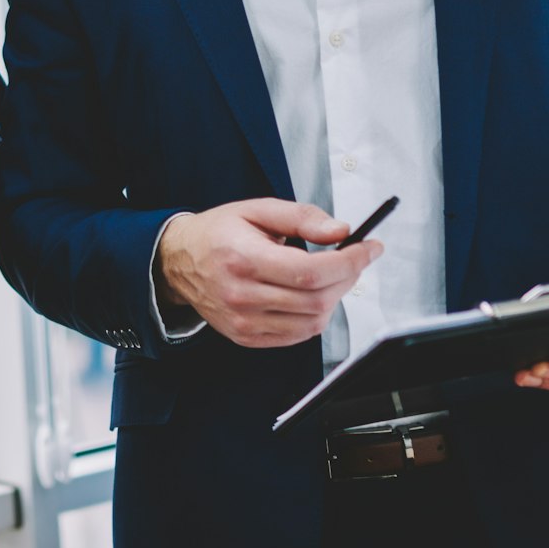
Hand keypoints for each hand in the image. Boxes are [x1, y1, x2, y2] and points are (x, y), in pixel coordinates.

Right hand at [155, 199, 381, 348]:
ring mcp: (243, 322)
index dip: (350, 262)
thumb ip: (302, 217)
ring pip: (312, 322)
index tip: (370, 248)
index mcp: (243, 258)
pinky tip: (312, 295)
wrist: (178, 261)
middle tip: (355, 258)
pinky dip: (315, 316)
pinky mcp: (246, 337)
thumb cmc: (219, 232)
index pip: (310, 272)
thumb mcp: (257, 210)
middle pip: (316, 300)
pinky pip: (297, 335)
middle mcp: (241, 295)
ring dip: (334, 298)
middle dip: (348, 278)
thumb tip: (341, 231)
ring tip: (332, 275)